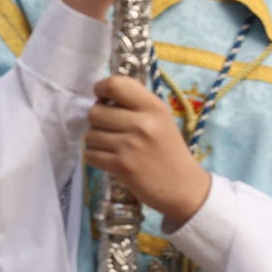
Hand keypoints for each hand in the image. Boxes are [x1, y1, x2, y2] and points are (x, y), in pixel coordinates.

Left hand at [86, 75, 210, 227]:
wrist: (182, 186)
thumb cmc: (168, 150)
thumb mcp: (160, 119)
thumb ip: (135, 105)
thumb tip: (101, 96)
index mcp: (153, 107)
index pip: (116, 84)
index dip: (101, 89)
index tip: (103, 98)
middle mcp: (143, 123)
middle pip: (95, 111)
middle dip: (96, 120)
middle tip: (108, 128)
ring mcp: (131, 145)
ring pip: (90, 135)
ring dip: (95, 141)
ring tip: (112, 146)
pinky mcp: (121, 166)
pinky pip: (91, 155)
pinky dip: (95, 157)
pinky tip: (109, 159)